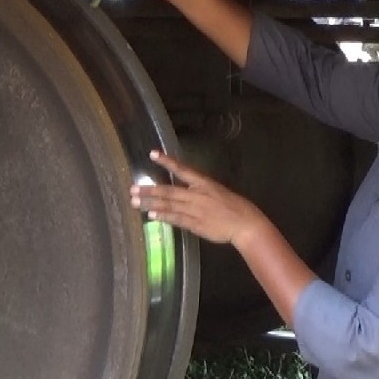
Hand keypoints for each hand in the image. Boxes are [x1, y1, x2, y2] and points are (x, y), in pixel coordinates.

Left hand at [130, 150, 269, 246]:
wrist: (245, 224)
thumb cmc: (235, 207)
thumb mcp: (218, 192)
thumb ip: (200, 192)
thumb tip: (185, 192)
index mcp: (204, 184)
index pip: (182, 170)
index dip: (167, 162)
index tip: (152, 154)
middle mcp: (197, 195)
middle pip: (169, 191)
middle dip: (150, 190)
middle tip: (132, 189)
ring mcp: (195, 210)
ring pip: (169, 205)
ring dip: (151, 204)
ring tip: (135, 202)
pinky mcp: (196, 224)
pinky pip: (176, 219)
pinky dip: (164, 217)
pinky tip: (152, 216)